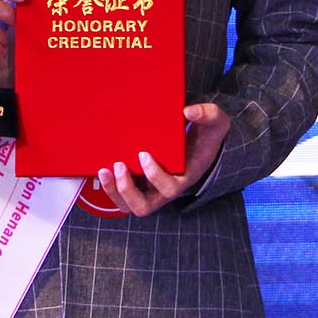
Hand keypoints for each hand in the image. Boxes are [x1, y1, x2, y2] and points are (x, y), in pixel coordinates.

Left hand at [96, 103, 232, 216]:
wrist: (202, 141)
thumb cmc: (207, 134)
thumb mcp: (216, 121)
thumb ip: (208, 114)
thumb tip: (188, 111)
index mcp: (184, 177)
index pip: (170, 188)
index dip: (154, 176)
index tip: (143, 154)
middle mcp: (165, 189)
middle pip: (144, 206)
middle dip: (128, 190)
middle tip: (119, 165)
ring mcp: (151, 189)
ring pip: (129, 205)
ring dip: (114, 191)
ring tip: (104, 170)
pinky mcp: (140, 184)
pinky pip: (122, 196)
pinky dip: (110, 188)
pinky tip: (101, 169)